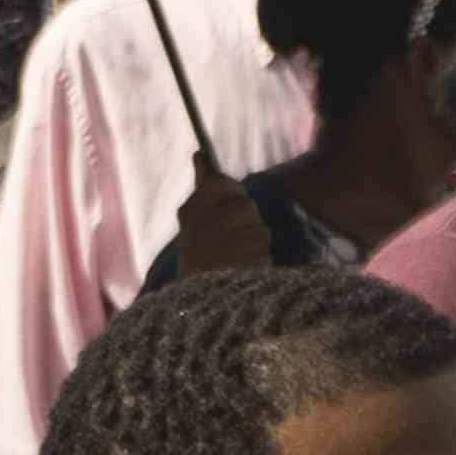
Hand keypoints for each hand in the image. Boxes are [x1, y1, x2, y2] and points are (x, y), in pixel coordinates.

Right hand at [165, 157, 274, 282]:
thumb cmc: (198, 254)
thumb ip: (202, 184)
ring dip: (251, 238)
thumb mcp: (193, 218)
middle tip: (229, 236)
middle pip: (244, 204)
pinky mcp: (249, 258)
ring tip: (232, 255)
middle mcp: (208, 223)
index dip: (228, 190)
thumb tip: (200, 154)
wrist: (202, 300)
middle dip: (243, 217)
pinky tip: (241, 266)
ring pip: (257, 226)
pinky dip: (257, 255)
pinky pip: (264, 246)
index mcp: (191, 211)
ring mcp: (229, 242)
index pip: (220, 182)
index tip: (228, 199)